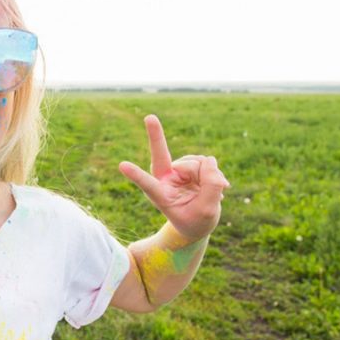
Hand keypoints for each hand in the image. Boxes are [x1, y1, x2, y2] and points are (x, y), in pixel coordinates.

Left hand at [118, 115, 229, 240]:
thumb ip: (211, 185)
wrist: (199, 222)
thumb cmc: (197, 222)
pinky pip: (206, 162)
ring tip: (210, 194)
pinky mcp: (189, 165)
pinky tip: (218, 186)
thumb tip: (209, 160)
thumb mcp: (207, 211)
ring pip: (196, 163)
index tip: (122, 165)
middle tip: (149, 117)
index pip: (148, 185)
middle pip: (161, 155)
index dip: (136, 175)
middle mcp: (165, 180)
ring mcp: (177, 170)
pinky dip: (214, 173)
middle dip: (155, 135)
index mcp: (160, 197)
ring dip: (209, 176)